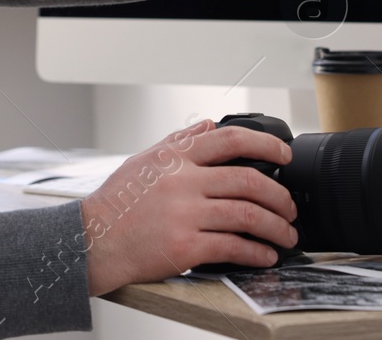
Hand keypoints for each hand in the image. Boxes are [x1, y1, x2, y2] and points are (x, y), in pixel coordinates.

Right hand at [80, 118, 299, 296]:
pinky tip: (265, 255)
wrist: (91, 241)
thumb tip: (209, 126)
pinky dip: (256, 252)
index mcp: (176, 158)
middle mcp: (183, 182)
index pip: (230, 139)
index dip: (266, 143)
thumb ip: (179, 142)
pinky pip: (233, 247)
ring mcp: (185, 214)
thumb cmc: (116, 203)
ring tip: (286, 235)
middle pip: (248, 180)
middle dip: (279, 196)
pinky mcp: (185, 246)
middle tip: (290, 207)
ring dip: (276, 227)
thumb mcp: (144, 161)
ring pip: (247, 215)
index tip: (285, 154)